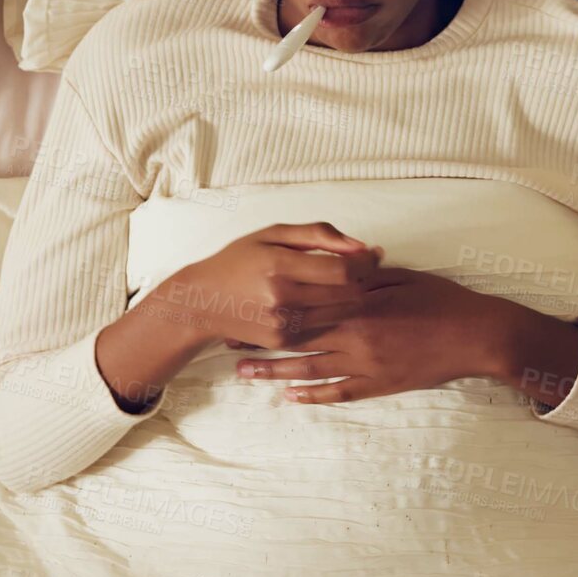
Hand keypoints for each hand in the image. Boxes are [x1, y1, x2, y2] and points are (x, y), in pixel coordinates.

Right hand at [136, 222, 383, 351]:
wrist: (203, 301)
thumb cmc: (239, 260)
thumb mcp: (272, 234)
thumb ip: (318, 234)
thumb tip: (359, 244)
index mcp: (280, 266)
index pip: (343, 269)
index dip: (367, 262)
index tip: (375, 253)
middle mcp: (283, 299)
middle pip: (348, 294)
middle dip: (367, 280)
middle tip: (371, 268)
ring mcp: (284, 324)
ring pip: (342, 314)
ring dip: (357, 299)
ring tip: (357, 283)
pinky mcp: (284, 342)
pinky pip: (325, 328)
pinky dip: (338, 315)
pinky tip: (337, 301)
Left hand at [234, 267, 531, 402]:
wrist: (476, 335)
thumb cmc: (442, 300)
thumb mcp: (402, 276)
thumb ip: (366, 272)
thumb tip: (339, 261)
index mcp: (358, 301)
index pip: (304, 303)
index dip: (270, 306)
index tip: (242, 307)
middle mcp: (355, 332)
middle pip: (297, 337)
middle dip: (260, 340)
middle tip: (227, 342)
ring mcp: (366, 362)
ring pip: (310, 368)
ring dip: (274, 371)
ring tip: (245, 372)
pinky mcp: (379, 383)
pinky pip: (339, 392)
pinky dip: (313, 394)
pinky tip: (291, 396)